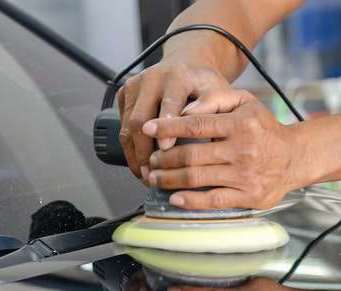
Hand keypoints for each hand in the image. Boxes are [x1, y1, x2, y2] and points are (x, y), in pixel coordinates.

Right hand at [118, 59, 229, 181]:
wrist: (189, 64)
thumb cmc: (206, 84)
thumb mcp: (218, 92)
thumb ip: (212, 111)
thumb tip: (197, 135)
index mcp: (177, 76)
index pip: (168, 104)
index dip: (167, 129)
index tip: (167, 150)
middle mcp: (152, 78)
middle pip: (140, 119)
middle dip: (145, 151)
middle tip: (155, 174)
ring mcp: (135, 85)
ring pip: (127, 126)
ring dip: (135, 155)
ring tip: (147, 176)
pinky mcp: (125, 94)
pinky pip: (122, 126)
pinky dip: (130, 149)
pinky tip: (140, 166)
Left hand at [142, 89, 308, 210]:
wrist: (295, 157)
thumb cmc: (265, 128)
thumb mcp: (245, 102)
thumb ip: (215, 97)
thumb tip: (185, 110)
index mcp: (241, 124)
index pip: (195, 125)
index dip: (167, 127)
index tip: (148, 128)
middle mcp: (243, 150)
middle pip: (190, 156)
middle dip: (163, 159)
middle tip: (150, 160)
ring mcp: (246, 175)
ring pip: (196, 179)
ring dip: (169, 179)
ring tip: (155, 177)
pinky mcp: (249, 196)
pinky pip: (213, 200)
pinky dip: (190, 201)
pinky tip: (175, 198)